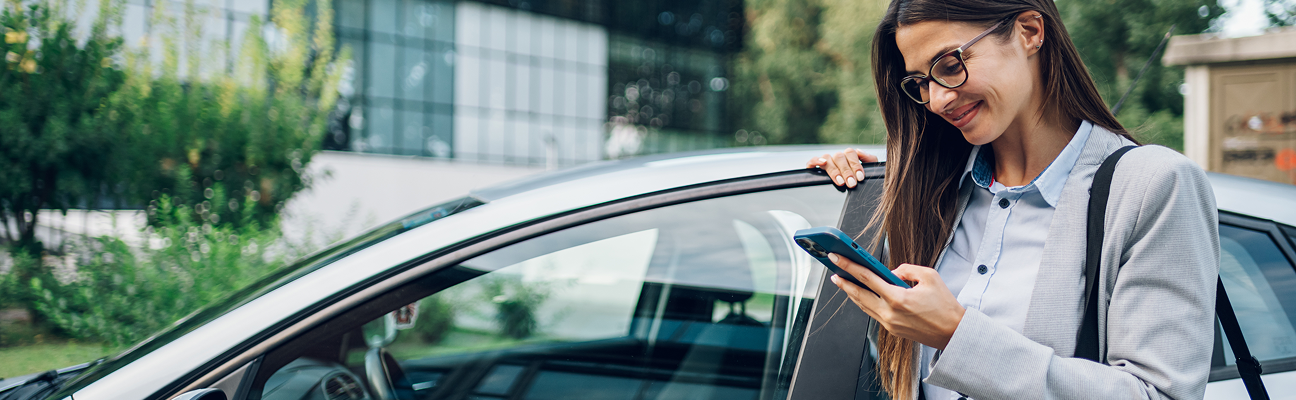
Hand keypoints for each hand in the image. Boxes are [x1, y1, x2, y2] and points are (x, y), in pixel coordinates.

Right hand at [806, 148, 878, 188]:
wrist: (848, 195)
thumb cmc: (860, 180)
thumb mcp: (869, 170)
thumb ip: (869, 159)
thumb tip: (859, 151)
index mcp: (849, 156)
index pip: (850, 153)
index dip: (855, 164)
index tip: (860, 177)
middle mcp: (837, 157)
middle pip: (839, 157)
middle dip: (846, 171)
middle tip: (852, 184)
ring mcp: (826, 161)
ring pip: (827, 158)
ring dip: (834, 170)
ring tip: (840, 182)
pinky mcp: (815, 167)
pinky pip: (812, 161)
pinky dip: (816, 161)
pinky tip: (822, 164)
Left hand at [828, 254, 965, 349]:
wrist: (954, 333)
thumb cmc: (945, 305)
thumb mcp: (929, 276)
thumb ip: (906, 269)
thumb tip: (890, 272)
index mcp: (897, 298)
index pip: (866, 277)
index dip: (848, 265)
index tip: (836, 257)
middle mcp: (890, 313)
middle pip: (858, 294)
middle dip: (843, 282)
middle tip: (833, 271)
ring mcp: (890, 324)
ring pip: (863, 306)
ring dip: (852, 293)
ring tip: (843, 282)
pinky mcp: (893, 330)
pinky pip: (873, 314)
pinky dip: (865, 303)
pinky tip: (861, 295)